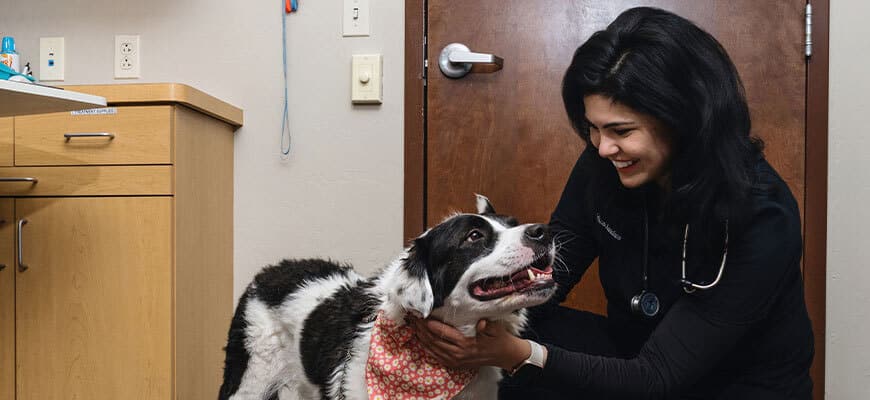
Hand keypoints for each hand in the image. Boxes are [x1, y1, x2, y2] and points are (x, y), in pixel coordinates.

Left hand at [407, 316, 530, 369]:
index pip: (441, 332)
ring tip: (412, 325)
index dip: (428, 323)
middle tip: (411, 316)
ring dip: (420, 336)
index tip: (420, 313)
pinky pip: (435, 355)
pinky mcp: (454, 364)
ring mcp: (454, 360)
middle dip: (420, 328)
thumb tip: (481, 322)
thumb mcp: (495, 329)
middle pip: (432, 340)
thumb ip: (487, 325)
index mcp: (465, 344)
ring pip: (431, 348)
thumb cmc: (498, 339)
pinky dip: (426, 346)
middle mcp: (457, 354)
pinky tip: (420, 338)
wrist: (504, 356)